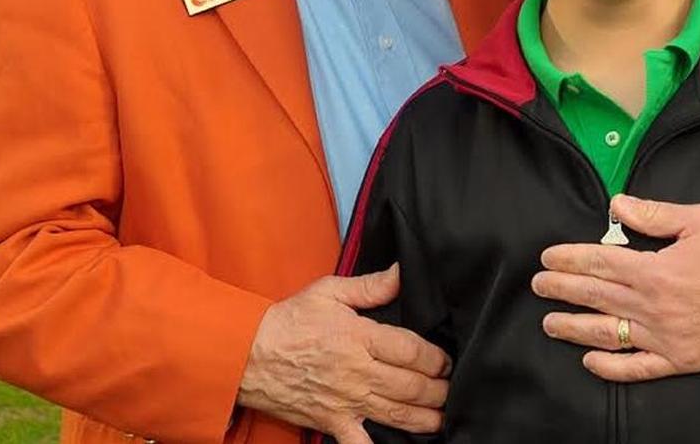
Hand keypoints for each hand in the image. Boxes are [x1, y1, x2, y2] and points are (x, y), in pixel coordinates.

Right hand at [237, 266, 449, 443]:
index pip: (410, 350)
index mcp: (360, 337)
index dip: (435, 358)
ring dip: (423, 418)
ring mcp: (345, 401)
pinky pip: (359, 443)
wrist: (248, 354)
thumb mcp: (330, 290)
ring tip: (442, 418)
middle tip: (451, 389)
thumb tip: (401, 272)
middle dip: (436, 390)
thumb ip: (371, 285)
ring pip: (394, 414)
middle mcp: (357, 372)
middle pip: (409, 385)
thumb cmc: (290, 320)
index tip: (446, 360)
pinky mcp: (331, 421)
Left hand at [532, 194, 699, 382]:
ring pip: (609, 334)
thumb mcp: (696, 220)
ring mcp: (666, 338)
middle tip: (537, 286)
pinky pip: (639, 368)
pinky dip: (612, 367)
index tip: (547, 258)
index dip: (570, 260)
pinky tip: (590, 361)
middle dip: (563, 290)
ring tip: (550, 323)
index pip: (600, 263)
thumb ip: (652, 214)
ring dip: (575, 328)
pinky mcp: (680, 360)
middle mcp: (654, 307)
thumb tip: (615, 205)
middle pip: (597, 297)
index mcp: (655, 270)